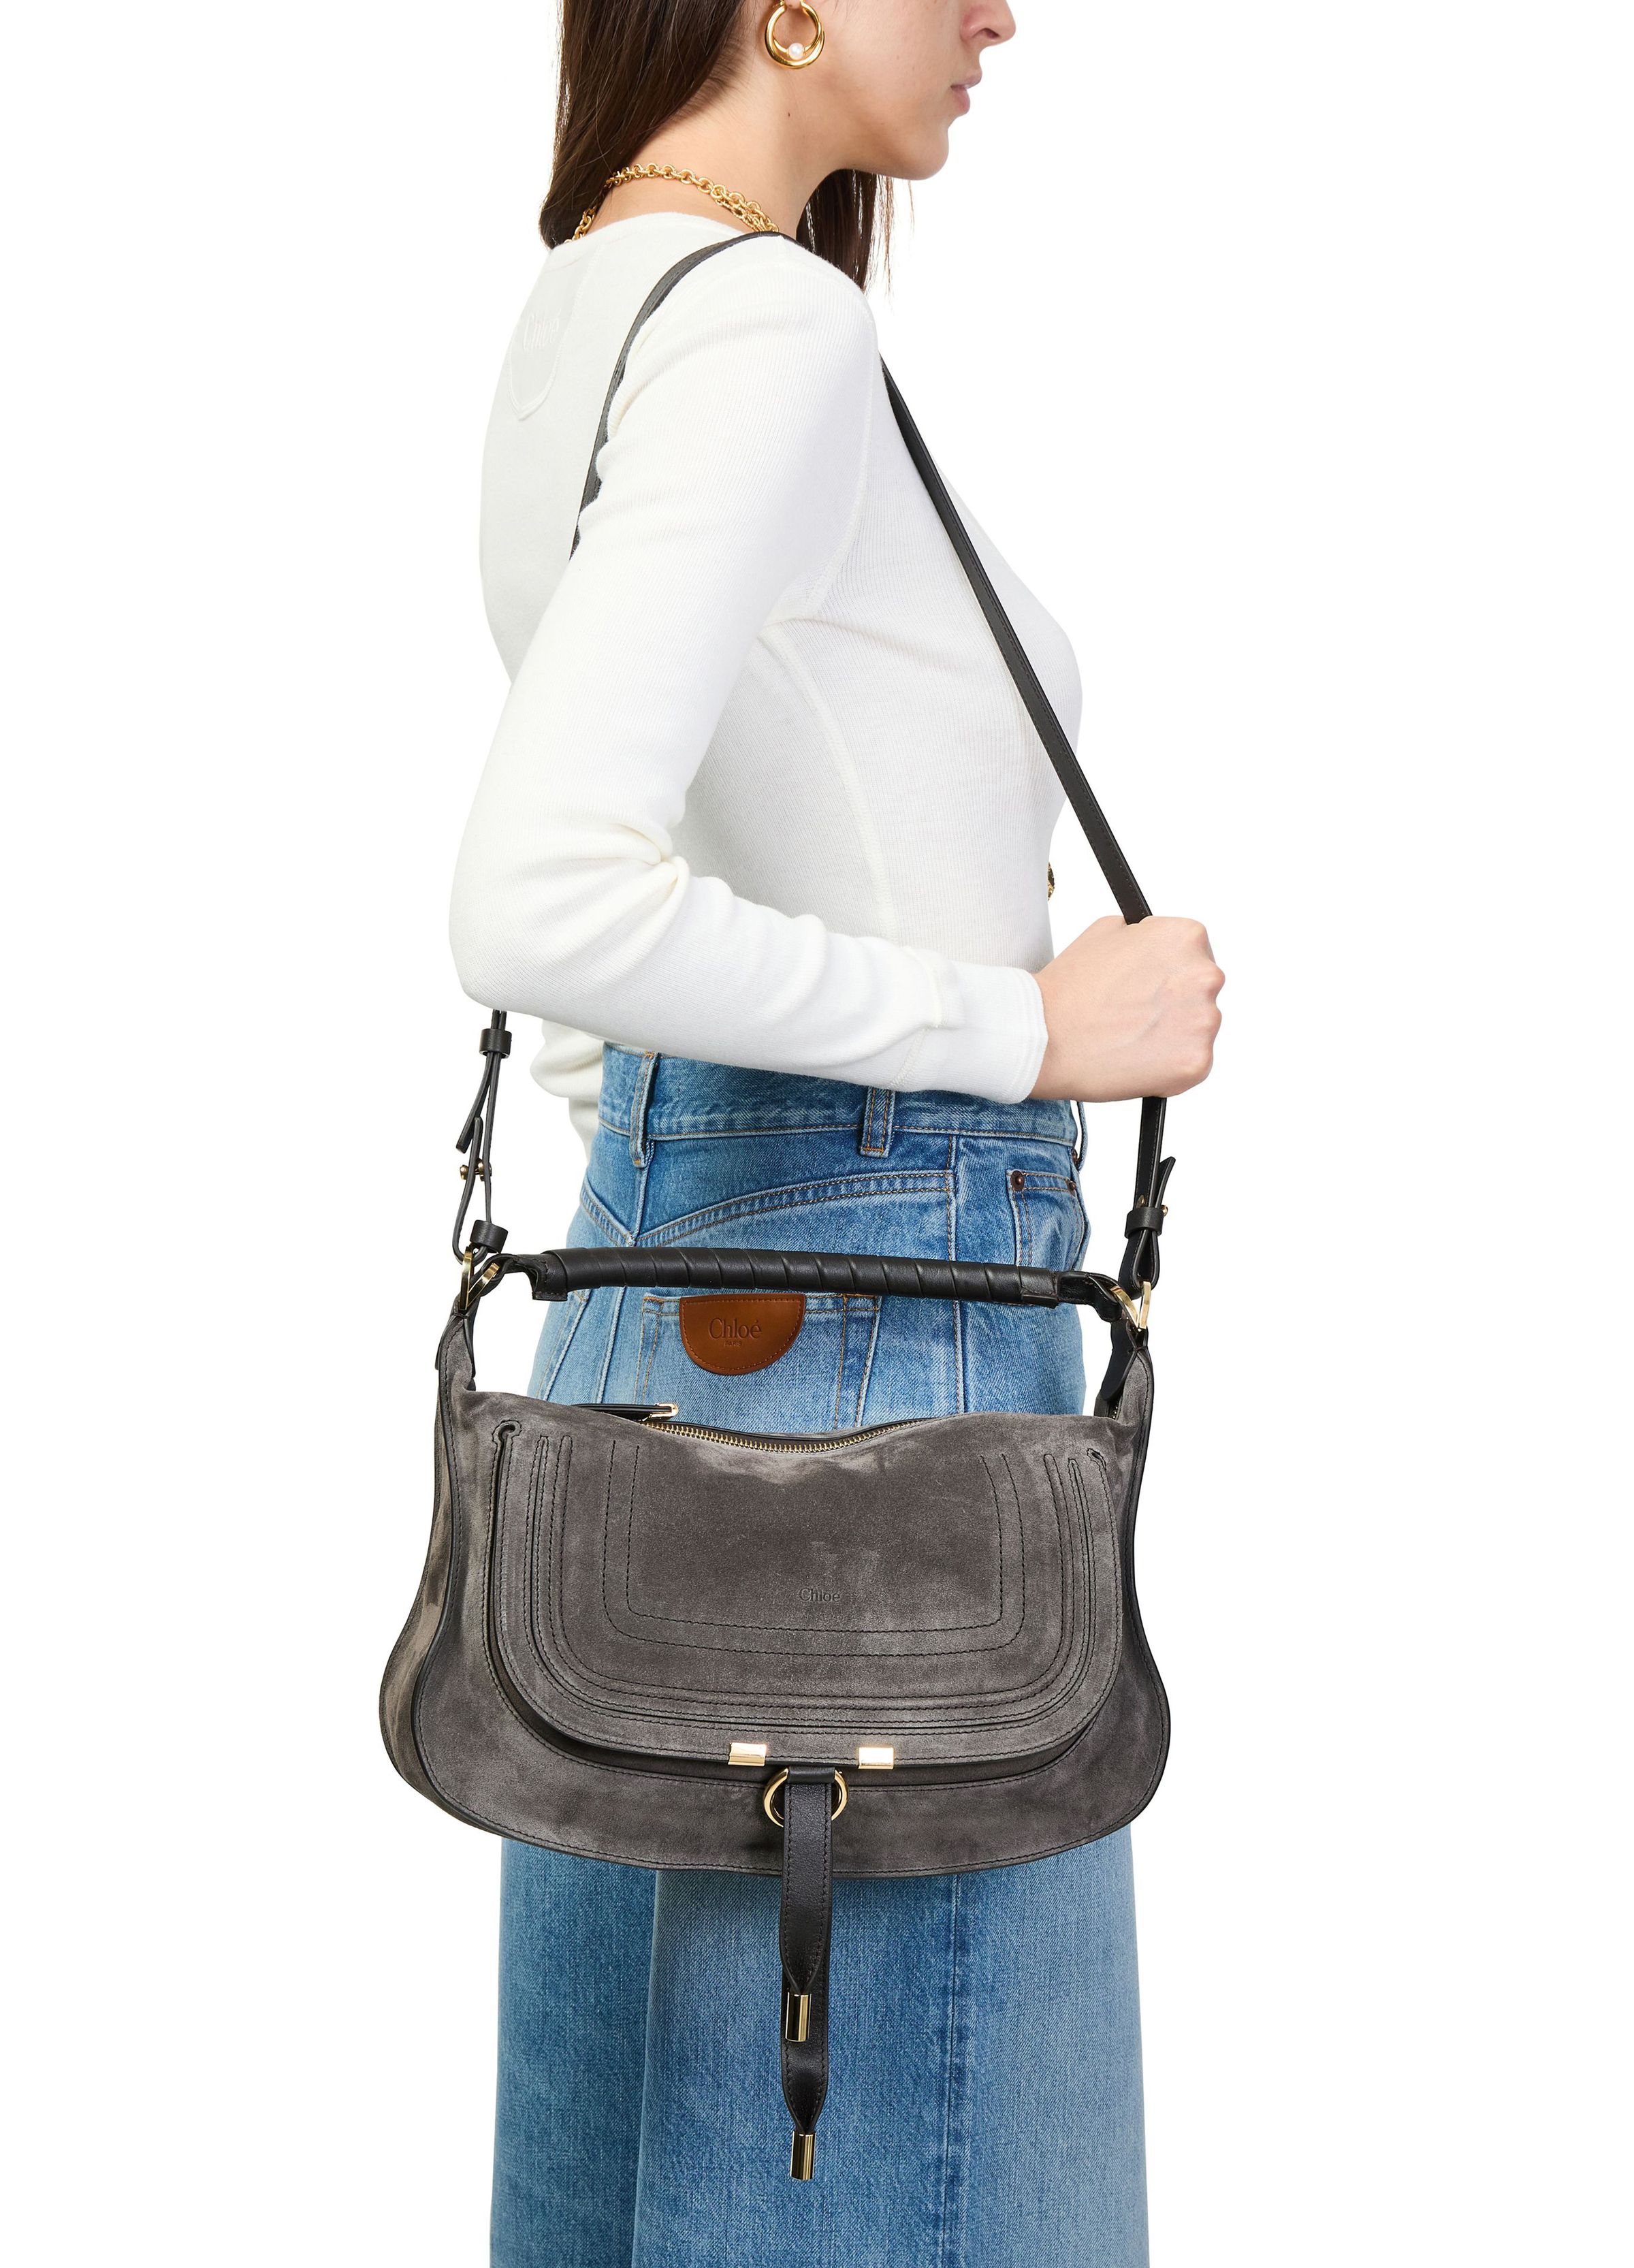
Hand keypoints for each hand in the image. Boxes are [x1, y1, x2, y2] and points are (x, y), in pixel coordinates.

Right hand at [1030, 915, 1224, 1101]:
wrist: (1044, 1038)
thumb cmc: (1067, 989)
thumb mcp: (1106, 931)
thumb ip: (1145, 937)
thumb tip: (1158, 950)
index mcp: (1186, 937)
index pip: (1195, 953)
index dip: (1167, 971)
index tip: (1149, 986)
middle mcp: (1205, 975)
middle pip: (1200, 991)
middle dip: (1173, 1003)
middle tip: (1136, 1015)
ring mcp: (1204, 1022)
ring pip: (1198, 1029)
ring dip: (1173, 1035)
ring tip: (1131, 1038)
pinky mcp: (1196, 1062)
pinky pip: (1192, 1063)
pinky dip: (1169, 1067)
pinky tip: (1137, 1060)